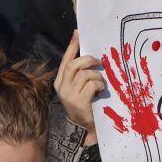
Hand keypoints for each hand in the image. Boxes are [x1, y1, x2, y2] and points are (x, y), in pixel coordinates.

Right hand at [55, 30, 103, 145]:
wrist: (85, 129)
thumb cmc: (86, 106)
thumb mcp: (81, 88)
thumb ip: (82, 73)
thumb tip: (89, 54)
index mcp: (60, 82)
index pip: (65, 60)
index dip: (72, 45)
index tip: (78, 32)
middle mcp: (62, 87)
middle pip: (74, 64)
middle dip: (89, 60)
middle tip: (99, 62)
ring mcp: (69, 95)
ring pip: (85, 74)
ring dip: (97, 77)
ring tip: (101, 85)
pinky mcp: (78, 101)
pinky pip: (92, 84)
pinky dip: (100, 86)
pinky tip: (101, 93)